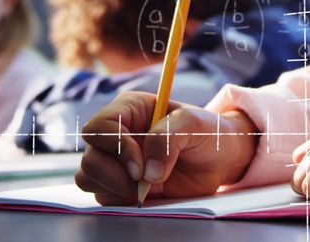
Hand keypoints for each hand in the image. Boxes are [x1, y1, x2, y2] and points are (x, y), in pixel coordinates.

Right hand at [76, 91, 256, 204]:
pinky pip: (103, 196)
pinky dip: (121, 200)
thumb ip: (168, 138)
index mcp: (129, 109)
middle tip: (144, 181)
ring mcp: (116, 160)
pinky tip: (147, 194)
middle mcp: (117, 134)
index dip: (115, 148)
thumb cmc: (206, 132)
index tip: (140, 166)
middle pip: (90, 158)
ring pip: (89, 178)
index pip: (99, 127)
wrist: (219, 159)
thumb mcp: (194, 124)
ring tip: (148, 187)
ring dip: (115, 188)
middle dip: (114, 174)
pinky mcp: (121, 183)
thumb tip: (148, 172)